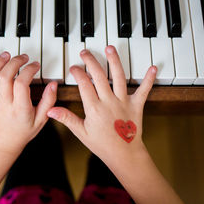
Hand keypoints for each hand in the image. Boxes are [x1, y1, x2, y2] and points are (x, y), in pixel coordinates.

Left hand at [0, 52, 57, 153]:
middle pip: (5, 77)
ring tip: (8, 55)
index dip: (29, 70)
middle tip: (24, 57)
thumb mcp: (41, 120)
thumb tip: (53, 84)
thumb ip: (49, 101)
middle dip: (15, 62)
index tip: (35, 66)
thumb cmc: (23, 131)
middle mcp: (5, 103)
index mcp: (20, 109)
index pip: (21, 84)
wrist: (3, 141)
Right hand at [47, 46, 156, 161]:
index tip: (74, 67)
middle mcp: (109, 101)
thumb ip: (66, 118)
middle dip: (91, 61)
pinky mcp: (136, 105)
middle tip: (85, 52)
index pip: (84, 84)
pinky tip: (153, 68)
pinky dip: (148, 79)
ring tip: (109, 48)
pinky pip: (144, 90)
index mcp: (94, 108)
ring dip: (114, 60)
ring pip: (118, 76)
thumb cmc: (103, 145)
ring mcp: (124, 102)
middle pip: (98, 75)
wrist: (124, 154)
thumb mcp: (81, 132)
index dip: (78, 72)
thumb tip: (51, 111)